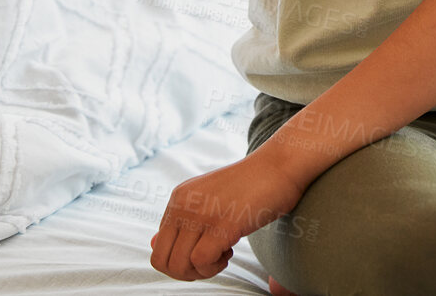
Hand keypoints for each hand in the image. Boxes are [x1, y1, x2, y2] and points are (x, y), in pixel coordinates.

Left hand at [149, 149, 305, 281]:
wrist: (282, 164)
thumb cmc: (252, 184)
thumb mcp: (208, 197)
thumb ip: (182, 219)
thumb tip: (153, 243)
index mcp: (178, 198)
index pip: (157, 247)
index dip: (179, 260)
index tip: (204, 252)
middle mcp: (183, 205)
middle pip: (162, 260)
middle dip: (184, 271)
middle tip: (210, 261)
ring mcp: (202, 214)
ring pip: (178, 265)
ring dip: (200, 271)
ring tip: (222, 255)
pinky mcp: (223, 224)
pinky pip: (201, 262)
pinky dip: (213, 267)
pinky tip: (229, 252)